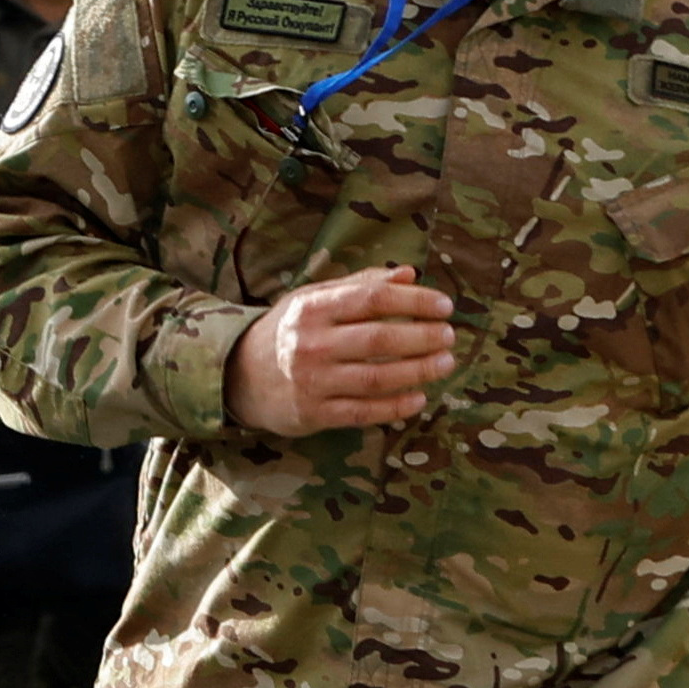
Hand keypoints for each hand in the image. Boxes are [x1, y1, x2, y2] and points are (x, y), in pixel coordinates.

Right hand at [230, 268, 458, 435]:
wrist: (238, 377)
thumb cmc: (287, 332)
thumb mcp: (313, 299)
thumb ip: (359, 285)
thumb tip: (409, 274)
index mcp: (312, 308)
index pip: (373, 299)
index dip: (414, 301)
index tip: (444, 306)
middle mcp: (310, 343)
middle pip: (379, 338)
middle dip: (423, 336)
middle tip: (450, 336)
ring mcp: (312, 381)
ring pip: (376, 377)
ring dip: (418, 371)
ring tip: (445, 363)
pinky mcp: (314, 413)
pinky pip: (363, 412)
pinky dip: (395, 406)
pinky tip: (419, 398)